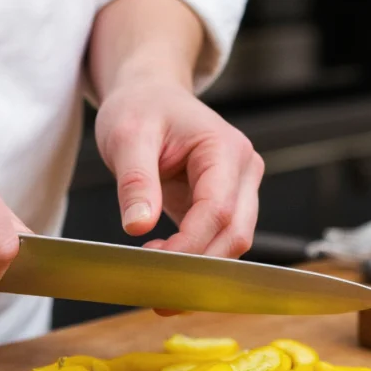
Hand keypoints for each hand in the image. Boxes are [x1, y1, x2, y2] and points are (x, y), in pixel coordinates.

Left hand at [95, 82, 262, 259]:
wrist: (150, 96)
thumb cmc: (142, 107)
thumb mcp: (127, 136)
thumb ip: (135, 181)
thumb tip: (138, 225)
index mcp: (226, 149)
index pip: (217, 210)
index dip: (190, 244)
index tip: (154, 261)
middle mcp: (243, 170)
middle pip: (235, 233)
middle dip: (198, 261)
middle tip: (153, 274)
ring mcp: (239, 189)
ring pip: (232, 241)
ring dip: (198, 262)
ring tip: (153, 262)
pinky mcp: (226, 204)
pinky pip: (219, 239)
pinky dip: (195, 255)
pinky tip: (163, 256)